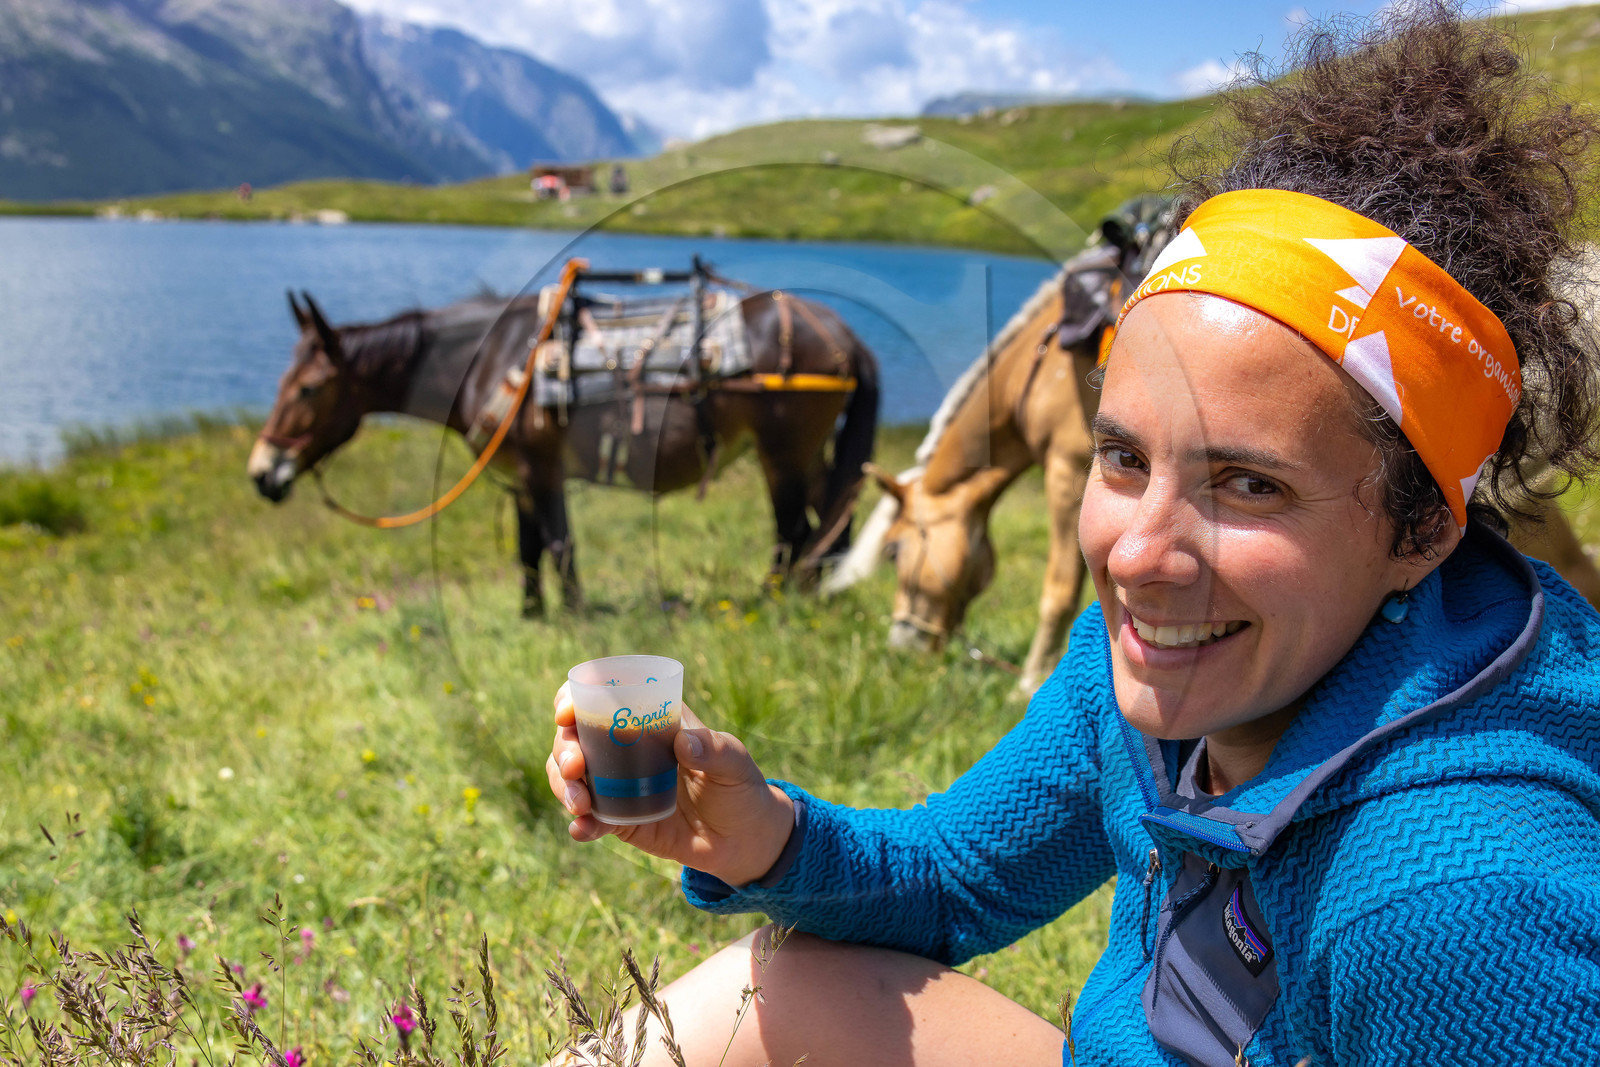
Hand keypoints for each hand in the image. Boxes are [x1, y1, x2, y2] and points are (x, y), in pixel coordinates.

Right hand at [546, 682, 795, 886]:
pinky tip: (581, 830)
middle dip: (564, 750)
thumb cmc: (740, 787)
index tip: (566, 714)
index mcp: (648, 721)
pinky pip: (590, 820)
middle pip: (574, 739)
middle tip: (575, 768)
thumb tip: (684, 743)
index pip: (599, 698)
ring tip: (579, 805)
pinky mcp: (619, 822)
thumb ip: (714, 748)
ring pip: (572, 778)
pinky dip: (580, 824)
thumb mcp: (734, 762)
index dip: (573, 699)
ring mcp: (617, 786)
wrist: (743, 839)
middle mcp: (624, 749)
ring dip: (563, 786)